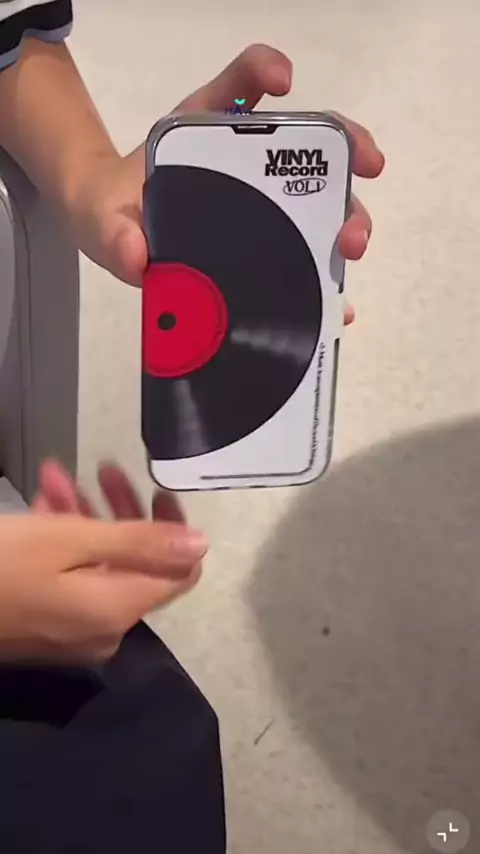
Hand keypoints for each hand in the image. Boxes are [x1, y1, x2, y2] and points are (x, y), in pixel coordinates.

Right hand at [0, 460, 204, 664]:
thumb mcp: (69, 540)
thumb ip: (140, 542)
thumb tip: (203, 544)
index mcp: (119, 609)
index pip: (179, 571)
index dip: (173, 528)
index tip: (155, 489)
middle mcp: (105, 628)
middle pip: (135, 563)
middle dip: (119, 509)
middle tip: (103, 468)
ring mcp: (74, 631)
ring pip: (98, 564)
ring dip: (84, 515)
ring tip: (54, 475)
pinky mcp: (45, 627)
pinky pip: (71, 579)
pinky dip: (62, 542)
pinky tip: (42, 499)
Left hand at [71, 44, 383, 324]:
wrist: (114, 239)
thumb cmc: (114, 209)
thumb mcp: (107, 214)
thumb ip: (116, 232)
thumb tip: (136, 258)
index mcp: (206, 137)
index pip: (238, 87)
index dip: (261, 74)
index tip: (282, 84)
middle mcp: (245, 167)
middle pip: (305, 149)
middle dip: (342, 160)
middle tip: (358, 177)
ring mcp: (261, 209)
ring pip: (318, 203)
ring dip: (345, 222)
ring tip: (349, 250)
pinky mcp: (265, 250)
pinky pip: (302, 261)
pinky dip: (324, 282)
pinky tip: (338, 305)